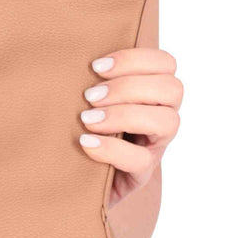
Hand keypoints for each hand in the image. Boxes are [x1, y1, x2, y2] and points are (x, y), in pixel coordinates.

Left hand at [78, 48, 181, 208]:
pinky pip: (141, 159)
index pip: (165, 63)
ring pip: (167, 121)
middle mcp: (161, 115)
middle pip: (172, 89)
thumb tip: (64, 58)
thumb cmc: (78, 126)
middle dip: (128, 87)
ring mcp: (155, 146)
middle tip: (90, 96)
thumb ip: (89, 79)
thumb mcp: (86, 99)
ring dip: (124, 115)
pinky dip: (112, 148)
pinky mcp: (141, 173)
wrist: (72, 179)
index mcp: (151, 91)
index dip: (134, 59)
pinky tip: (86, 142)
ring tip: (87, 119)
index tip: (96, 67)